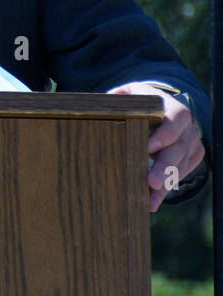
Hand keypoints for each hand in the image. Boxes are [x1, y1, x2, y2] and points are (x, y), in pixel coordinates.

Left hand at [107, 82, 205, 211]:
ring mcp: (191, 142)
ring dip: (165, 185)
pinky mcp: (193, 155)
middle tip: (151, 182)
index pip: (174, 119)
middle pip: (178, 148)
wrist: (162, 107)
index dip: (164, 134)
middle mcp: (186, 127)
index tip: (147, 147)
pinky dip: (167, 187)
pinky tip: (154, 199)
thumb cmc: (140, 103)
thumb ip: (119, 99)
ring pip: (180, 165)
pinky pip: (182, 173)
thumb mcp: (131, 95)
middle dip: (164, 167)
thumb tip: (102, 105)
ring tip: (149, 201)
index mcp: (172, 108)